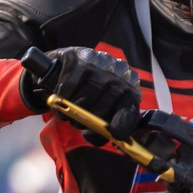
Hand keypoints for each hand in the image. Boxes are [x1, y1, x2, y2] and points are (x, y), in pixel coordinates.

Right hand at [19, 46, 141, 136]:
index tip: (115, 132)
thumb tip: (93, 137)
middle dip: (90, 117)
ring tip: (66, 112)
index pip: (131, 105)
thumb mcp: (96, 113)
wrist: (61, 67)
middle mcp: (119, 71)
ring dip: (74, 107)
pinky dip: (64, 93)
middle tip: (76, 122)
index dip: (123, 121)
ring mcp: (100, 60)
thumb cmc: (84, 96)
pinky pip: (72, 80)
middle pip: (109, 100)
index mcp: (129, 88)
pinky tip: (62, 96)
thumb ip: (100, 129)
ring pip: (90, 91)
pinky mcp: (78, 55)